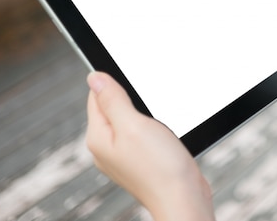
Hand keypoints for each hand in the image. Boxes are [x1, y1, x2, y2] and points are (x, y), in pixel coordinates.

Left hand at [85, 71, 214, 220]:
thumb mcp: (133, 124)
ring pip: (130, 120)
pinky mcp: (141, 160)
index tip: (136, 91)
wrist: (183, 199)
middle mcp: (106, 148)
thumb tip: (94, 77)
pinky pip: (142, 134)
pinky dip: (154, 129)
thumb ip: (112, 99)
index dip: (117, 85)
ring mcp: (123, 156)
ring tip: (159, 128)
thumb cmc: (160, 166)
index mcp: (98, 137)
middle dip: (133, 101)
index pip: (96, 96)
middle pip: (113, 107)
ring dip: (146, 116)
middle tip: (151, 112)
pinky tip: (164, 137)